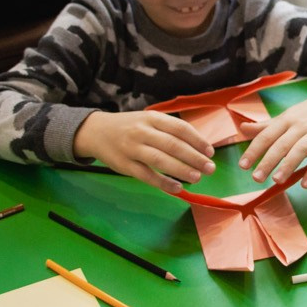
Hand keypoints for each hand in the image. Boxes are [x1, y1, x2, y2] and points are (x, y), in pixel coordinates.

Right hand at [73, 110, 215, 192]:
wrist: (95, 131)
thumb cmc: (129, 127)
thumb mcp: (147, 120)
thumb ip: (169, 130)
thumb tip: (197, 147)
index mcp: (152, 118)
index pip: (179, 128)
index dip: (197, 140)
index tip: (210, 152)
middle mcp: (142, 131)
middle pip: (172, 145)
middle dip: (194, 157)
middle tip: (210, 168)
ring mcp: (132, 148)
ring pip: (160, 160)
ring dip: (181, 170)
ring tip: (198, 178)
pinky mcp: (124, 165)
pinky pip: (146, 175)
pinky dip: (163, 183)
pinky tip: (177, 188)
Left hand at [237, 85, 306, 187]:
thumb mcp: (286, 116)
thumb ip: (265, 126)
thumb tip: (242, 128)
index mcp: (285, 120)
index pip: (266, 136)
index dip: (254, 150)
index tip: (243, 165)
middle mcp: (299, 126)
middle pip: (281, 145)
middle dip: (268, 161)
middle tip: (256, 178)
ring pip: (300, 150)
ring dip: (288, 166)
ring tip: (277, 181)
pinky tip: (305, 184)